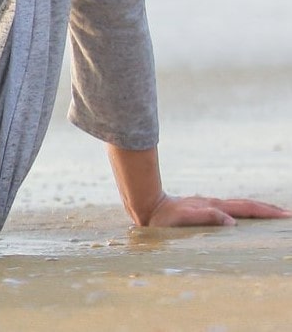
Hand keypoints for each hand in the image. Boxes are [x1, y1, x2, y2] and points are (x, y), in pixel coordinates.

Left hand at [144, 194, 289, 227]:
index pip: (246, 208)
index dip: (267, 211)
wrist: (147, 207)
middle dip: (269, 210)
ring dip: (259, 210)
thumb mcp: (183, 219)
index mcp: (214, 206)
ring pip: (240, 206)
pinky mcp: (205, 210)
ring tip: (275, 215)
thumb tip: (233, 222)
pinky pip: (231, 210)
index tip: (286, 215)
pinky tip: (247, 218)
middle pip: (247, 205)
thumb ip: (206, 217)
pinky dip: (245, 212)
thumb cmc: (163, 218)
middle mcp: (215, 204)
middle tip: (288, 215)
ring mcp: (211, 206)